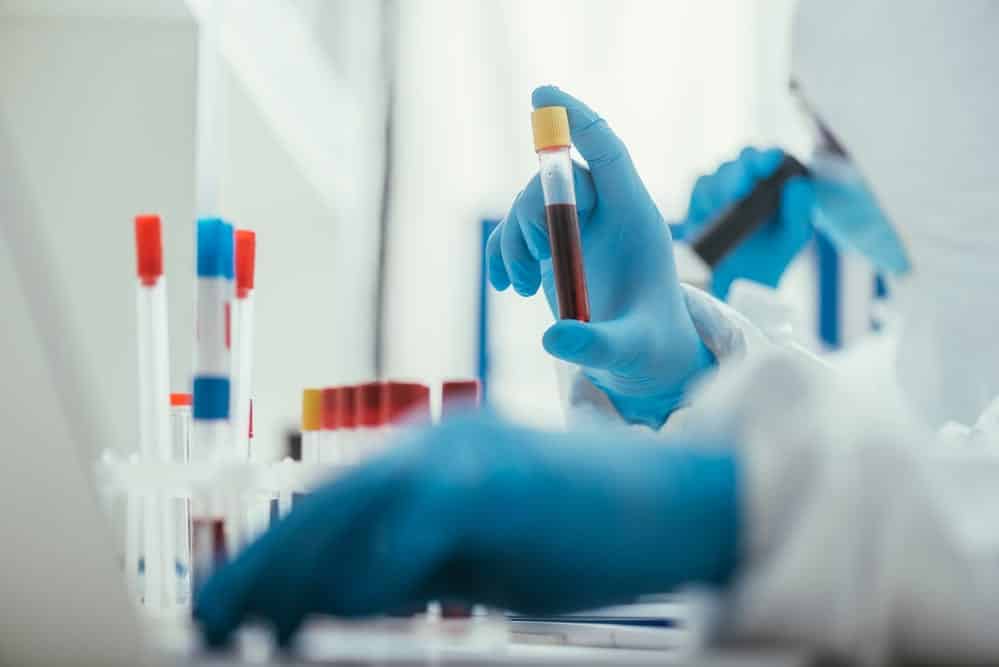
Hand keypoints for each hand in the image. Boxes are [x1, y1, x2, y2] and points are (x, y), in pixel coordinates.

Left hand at [195, 415, 737, 646]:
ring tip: (239, 627)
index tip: (235, 601)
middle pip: (326, 508)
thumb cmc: (585, 528)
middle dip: (259, 570)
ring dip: (290, 576)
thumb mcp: (488, 556)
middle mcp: (437, 446)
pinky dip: (366, 570)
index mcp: (434, 455)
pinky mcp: (494, 481)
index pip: (336, 506)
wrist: (677, 495)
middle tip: (207, 620)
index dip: (275, 556)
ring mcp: (464, 458)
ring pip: (351, 515)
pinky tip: (325, 611)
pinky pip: (414, 529)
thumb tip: (348, 598)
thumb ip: (421, 567)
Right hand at [487, 87, 713, 427]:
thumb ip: (598, 344)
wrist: (644, 357)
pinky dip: (503, 253)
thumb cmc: (651, 348)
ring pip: (531, 204)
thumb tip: (553, 338)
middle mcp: (606, 212)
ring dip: (515, 240)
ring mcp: (578, 228)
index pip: (606, 150)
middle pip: (557, 180)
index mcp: (635, 216)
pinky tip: (508, 286)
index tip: (541, 94)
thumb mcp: (631, 351)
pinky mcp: (555, 249)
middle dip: (534, 215)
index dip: (577, 120)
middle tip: (533, 264)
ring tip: (522, 285)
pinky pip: (516, 231)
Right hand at [679, 147, 814, 298]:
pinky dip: (705, 197)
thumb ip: (799, 212)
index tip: (770, 163)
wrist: (736, 285)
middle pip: (744, 158)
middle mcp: (750, 178)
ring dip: (724, 188)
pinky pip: (699, 186)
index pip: (774, 158)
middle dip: (742, 171)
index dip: (769, 157)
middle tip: (741, 191)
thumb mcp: (792, 238)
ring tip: (728, 208)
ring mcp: (723, 187)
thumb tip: (798, 185)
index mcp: (777, 181)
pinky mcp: (700, 199)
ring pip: (720, 172)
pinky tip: (711, 213)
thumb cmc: (770, 257)